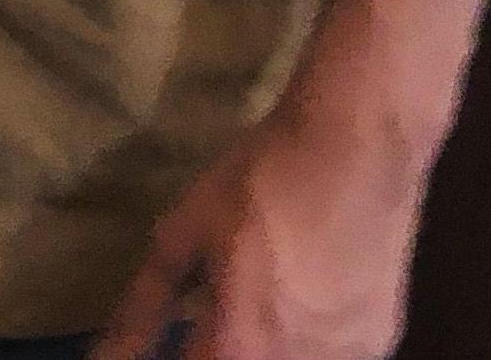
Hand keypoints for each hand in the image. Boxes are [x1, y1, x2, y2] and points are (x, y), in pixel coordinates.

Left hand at [90, 88, 433, 359]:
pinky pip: (331, 357)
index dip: (175, 357)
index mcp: (238, 348)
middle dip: (221, 348)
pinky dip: (308, 342)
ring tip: (262, 299)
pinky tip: (304, 300)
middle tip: (212, 318)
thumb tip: (109, 352)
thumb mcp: (186, 230)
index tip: (179, 337)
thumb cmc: (259, 184)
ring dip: (264, 345)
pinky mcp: (380, 347)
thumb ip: (146, 301)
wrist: (355, 152)